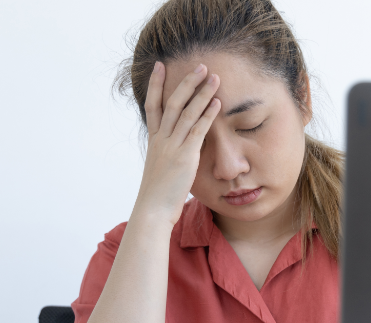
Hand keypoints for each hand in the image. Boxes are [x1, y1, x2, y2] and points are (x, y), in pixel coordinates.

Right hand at [133, 61, 220, 225]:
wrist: (153, 209)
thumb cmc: (158, 195)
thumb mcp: (161, 169)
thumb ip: (169, 155)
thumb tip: (179, 151)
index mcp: (154, 141)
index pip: (152, 105)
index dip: (155, 84)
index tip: (160, 65)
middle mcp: (161, 139)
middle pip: (172, 102)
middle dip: (186, 82)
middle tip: (200, 65)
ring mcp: (172, 146)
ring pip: (186, 112)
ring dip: (201, 93)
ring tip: (214, 77)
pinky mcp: (184, 156)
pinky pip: (197, 130)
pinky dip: (208, 114)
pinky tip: (217, 103)